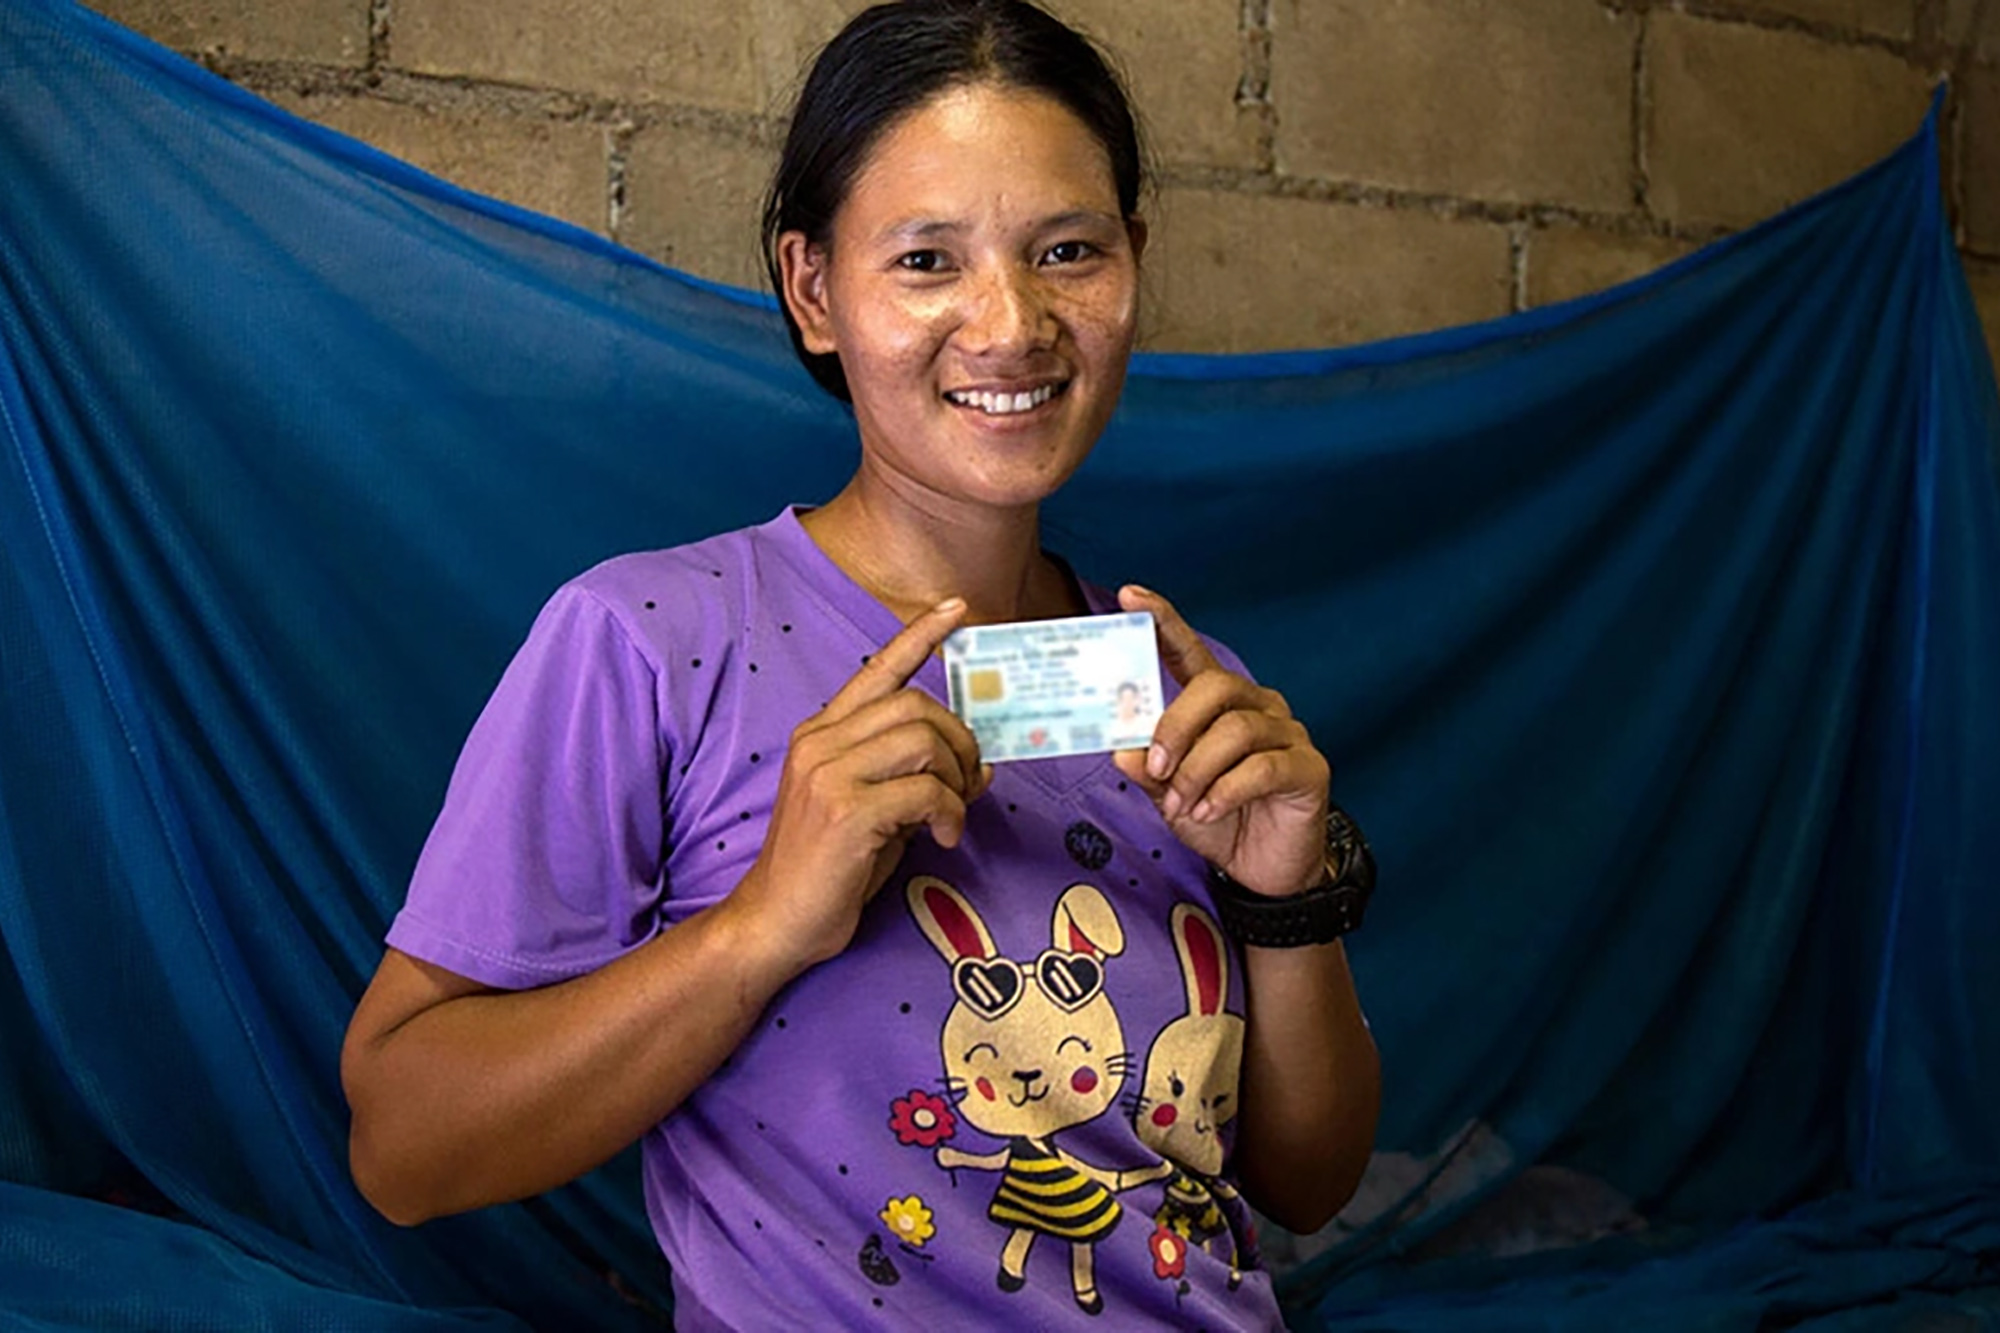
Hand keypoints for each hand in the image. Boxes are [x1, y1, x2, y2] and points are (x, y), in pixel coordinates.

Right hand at [728, 598, 989, 975]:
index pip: (876, 670)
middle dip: (960, 741)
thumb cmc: (827, 869)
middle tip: (969, 783)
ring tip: (951, 815)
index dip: (919, 636)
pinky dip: (949, 814)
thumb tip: (980, 765)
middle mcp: (820, 744)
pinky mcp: (847, 812)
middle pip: (917, 705)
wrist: (775, 922)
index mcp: (821, 733)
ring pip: (924, 741)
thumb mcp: (872, 810)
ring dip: (955, 779)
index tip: (955, 609)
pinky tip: (942, 839)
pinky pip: (926, 791)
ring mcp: (830, 775)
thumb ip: (913, 778)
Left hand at [1113, 586, 1329, 898]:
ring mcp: (1287, 733)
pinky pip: (1262, 767)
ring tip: (1182, 805)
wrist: (1263, 870)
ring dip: (1196, 771)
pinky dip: (1225, 792)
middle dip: (1175, 727)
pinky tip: (1209, 812)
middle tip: (1154, 769)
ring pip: (1235, 730)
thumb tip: (1120, 747)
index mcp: (1218, 702)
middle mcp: (1256, 706)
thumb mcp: (1168, 795)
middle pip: (1214, 686)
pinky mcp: (1308, 767)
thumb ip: (1144, 768)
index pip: (1189, 651)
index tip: (1130, 598)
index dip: (1163, 621)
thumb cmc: (1217, 819)